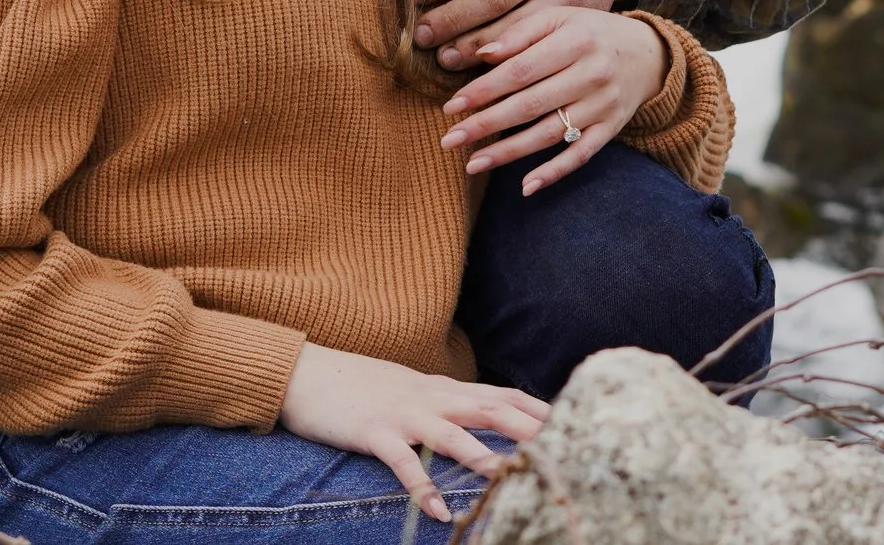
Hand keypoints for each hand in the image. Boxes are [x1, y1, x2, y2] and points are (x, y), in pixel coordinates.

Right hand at [279, 343, 546, 521]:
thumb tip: (482, 415)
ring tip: (509, 478)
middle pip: (491, 409)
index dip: (538, 407)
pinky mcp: (374, 432)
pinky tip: (437, 511)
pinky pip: (403, 463)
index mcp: (445, 389)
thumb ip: (447, 401)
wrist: (310, 372)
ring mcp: (405, 414)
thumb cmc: (364, 387)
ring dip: (481, 457)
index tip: (574, 420)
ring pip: (452, 435)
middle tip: (563, 446)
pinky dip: (422, 487)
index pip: (502, 394)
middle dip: (528, 428)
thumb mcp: (414, 389)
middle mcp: (432, 398)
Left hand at [438, 6, 669, 193]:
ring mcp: (603, 105)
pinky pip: (581, 155)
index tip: (452, 106)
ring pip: (550, 133)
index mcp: (575, 40)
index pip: (521, 70)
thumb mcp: (560, 18)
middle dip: (486, 125)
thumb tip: (483, 55)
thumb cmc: (591, 32)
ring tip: (473, 164)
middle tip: (449, 141)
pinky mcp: (612, 129)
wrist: (648, 53)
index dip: (484, 90)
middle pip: (531, 104)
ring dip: (509, 152)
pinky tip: (526, 186)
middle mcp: (591, 73)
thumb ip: (521, 33)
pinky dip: (554, 172)